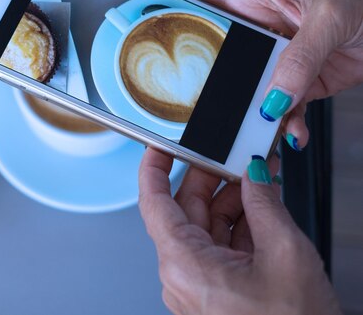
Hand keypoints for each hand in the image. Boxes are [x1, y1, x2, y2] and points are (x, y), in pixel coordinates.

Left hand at [138, 148, 341, 314]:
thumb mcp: (285, 252)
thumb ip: (264, 204)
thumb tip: (254, 174)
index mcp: (183, 265)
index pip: (154, 203)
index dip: (153, 169)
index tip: (157, 147)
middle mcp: (183, 276)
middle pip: (185, 212)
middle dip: (211, 179)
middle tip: (233, 156)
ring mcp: (200, 286)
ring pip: (206, 228)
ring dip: (232, 202)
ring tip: (259, 180)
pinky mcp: (217, 292)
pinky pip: (220, 249)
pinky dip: (240, 227)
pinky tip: (261, 208)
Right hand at [169, 0, 362, 150]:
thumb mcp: (330, 16)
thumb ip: (298, 58)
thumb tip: (273, 97)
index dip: (165, 5)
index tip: (140, 24)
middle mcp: (258, 26)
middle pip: (213, 52)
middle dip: (201, 76)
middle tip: (191, 98)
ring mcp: (276, 56)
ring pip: (245, 88)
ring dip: (248, 111)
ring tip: (252, 128)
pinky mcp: (297, 81)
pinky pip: (279, 108)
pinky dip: (284, 125)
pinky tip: (291, 133)